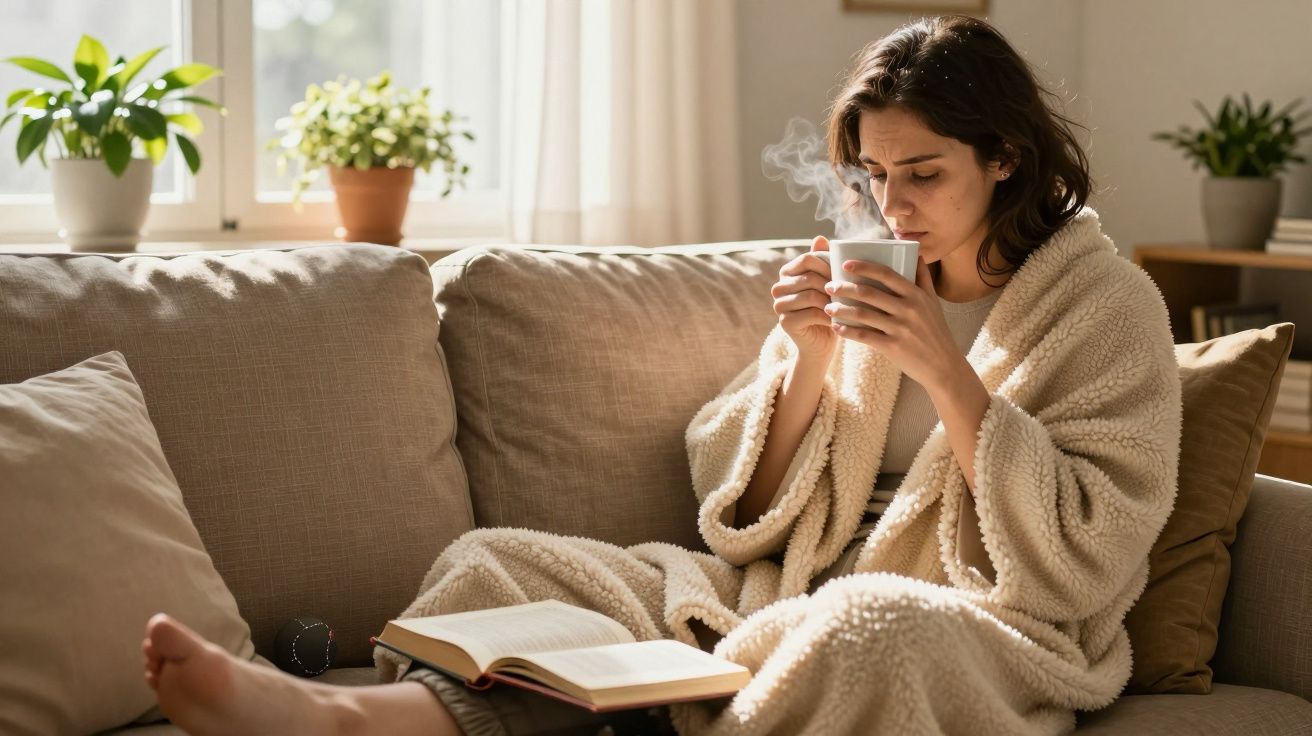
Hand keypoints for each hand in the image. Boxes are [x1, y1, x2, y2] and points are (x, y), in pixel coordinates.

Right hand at [771, 236, 838, 358]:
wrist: (823, 343)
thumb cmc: (829, 309)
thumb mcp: (829, 283)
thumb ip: (823, 261)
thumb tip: (820, 237)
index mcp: (787, 273)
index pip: (808, 258)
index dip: (829, 264)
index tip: (845, 274)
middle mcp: (778, 287)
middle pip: (810, 277)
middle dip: (833, 285)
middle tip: (850, 293)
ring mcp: (778, 305)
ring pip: (811, 295)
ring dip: (832, 301)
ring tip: (846, 305)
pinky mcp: (785, 322)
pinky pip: (811, 313)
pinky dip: (829, 316)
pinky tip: (839, 319)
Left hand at [823, 255, 960, 389]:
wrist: (943, 366)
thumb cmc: (936, 331)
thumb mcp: (933, 302)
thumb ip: (923, 277)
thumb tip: (917, 253)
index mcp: (916, 295)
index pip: (886, 274)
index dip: (864, 267)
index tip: (846, 264)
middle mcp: (908, 309)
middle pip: (869, 293)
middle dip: (844, 288)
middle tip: (829, 286)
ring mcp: (900, 328)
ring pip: (863, 314)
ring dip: (841, 310)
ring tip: (827, 307)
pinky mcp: (893, 347)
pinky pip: (864, 336)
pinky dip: (847, 331)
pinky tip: (836, 327)